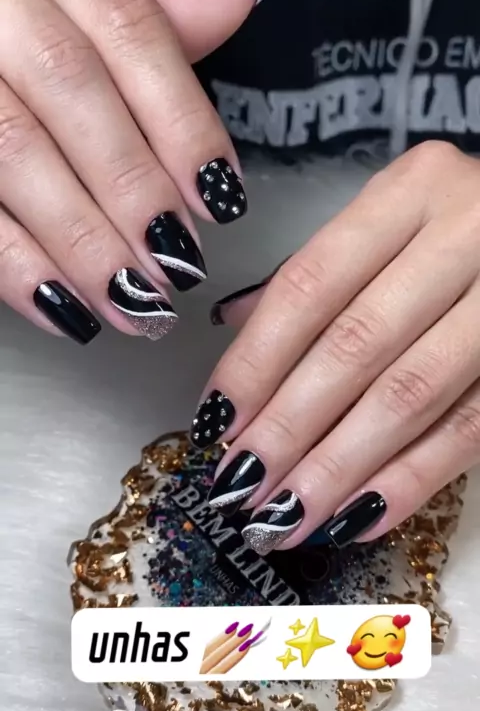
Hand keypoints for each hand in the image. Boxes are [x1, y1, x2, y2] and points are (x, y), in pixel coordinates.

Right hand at [0, 0, 255, 343]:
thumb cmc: (10, 42)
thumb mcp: (71, 11)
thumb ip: (145, 20)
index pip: (125, 25)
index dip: (181, 118)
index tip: (221, 199)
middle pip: (68, 84)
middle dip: (134, 186)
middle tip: (178, 267)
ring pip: (13, 146)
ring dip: (83, 238)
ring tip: (136, 305)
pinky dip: (15, 264)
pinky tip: (65, 307)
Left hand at [192, 141, 479, 554]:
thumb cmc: (462, 227)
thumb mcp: (395, 219)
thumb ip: (320, 271)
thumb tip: (230, 328)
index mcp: (412, 192)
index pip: (310, 285)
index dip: (255, 361)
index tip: (215, 422)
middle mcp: (465, 234)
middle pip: (354, 346)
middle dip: (288, 428)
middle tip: (239, 488)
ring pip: (409, 395)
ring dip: (337, 467)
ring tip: (284, 518)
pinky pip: (470, 431)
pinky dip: (410, 480)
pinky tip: (357, 518)